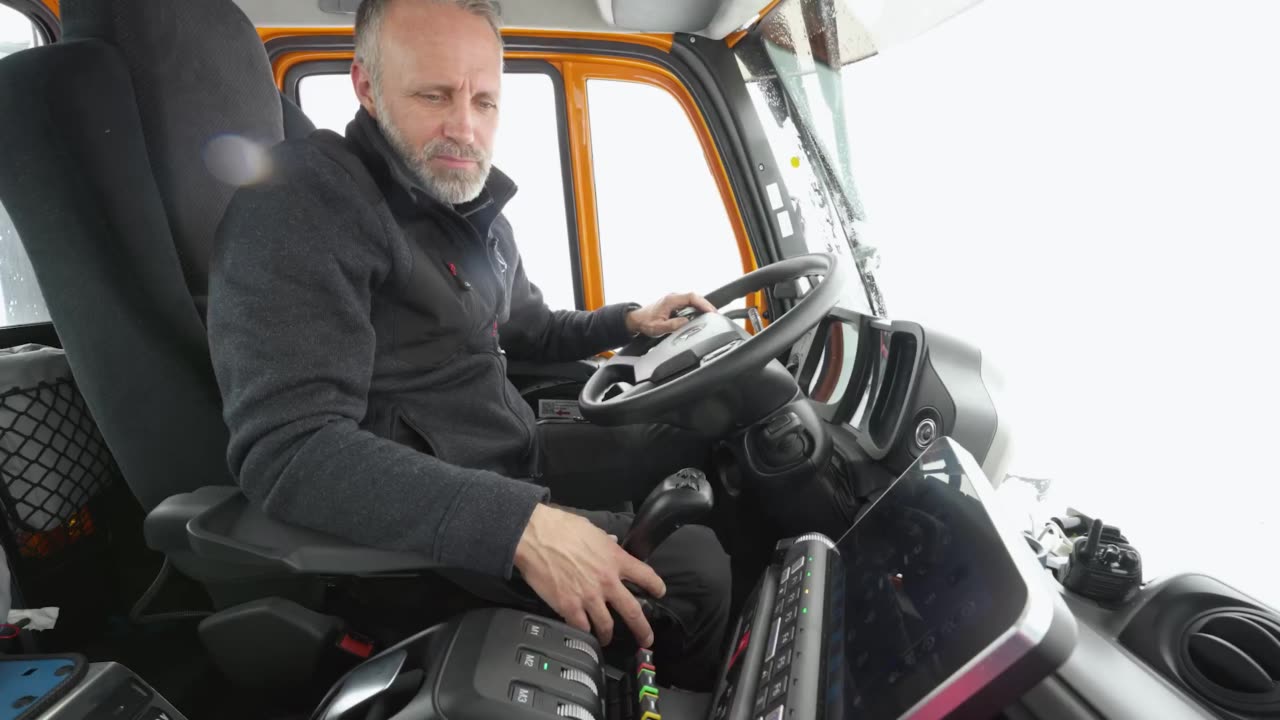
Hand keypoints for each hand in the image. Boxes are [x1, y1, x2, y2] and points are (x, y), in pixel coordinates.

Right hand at [514, 505, 666, 646]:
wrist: (535, 536)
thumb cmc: (560, 528)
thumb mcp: (592, 529)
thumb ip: (605, 541)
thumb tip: (612, 541)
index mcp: (615, 559)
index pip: (646, 576)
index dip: (656, 586)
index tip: (659, 592)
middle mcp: (607, 581)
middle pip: (633, 611)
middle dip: (643, 630)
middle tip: (647, 639)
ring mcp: (589, 597)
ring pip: (607, 626)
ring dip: (608, 635)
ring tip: (607, 639)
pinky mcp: (569, 606)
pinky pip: (582, 627)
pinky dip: (584, 633)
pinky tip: (584, 634)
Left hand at [625, 292, 716, 336]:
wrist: (636, 320)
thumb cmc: (645, 322)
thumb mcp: (658, 328)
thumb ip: (672, 325)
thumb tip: (686, 323)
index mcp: (670, 300)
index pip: (691, 297)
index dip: (703, 304)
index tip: (711, 311)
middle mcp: (674, 297)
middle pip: (695, 297)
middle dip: (707, 305)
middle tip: (716, 315)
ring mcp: (675, 300)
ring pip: (693, 300)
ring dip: (703, 307)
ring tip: (712, 316)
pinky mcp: (675, 304)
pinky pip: (690, 304)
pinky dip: (698, 308)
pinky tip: (702, 315)